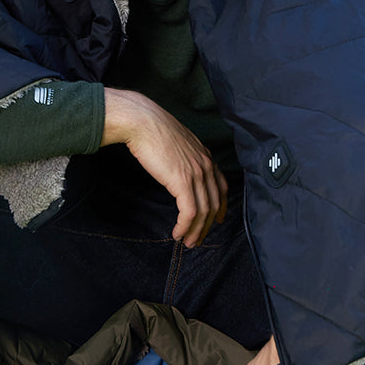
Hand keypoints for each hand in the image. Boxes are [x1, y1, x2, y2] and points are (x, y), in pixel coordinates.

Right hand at [102, 88, 226, 247]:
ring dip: (196, 231)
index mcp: (205, 155)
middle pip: (215, 202)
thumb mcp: (177, 142)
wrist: (142, 122)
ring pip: (204, 211)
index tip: (218, 220)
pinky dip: (185, 226)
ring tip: (187, 242)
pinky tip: (177, 233)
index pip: (221, 186)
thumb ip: (184, 157)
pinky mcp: (183, 181)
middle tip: (198, 239)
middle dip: (208, 225)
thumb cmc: (153, 129)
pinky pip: (190, 212)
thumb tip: (179, 171)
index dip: (221, 206)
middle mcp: (206, 164)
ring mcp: (196, 173)